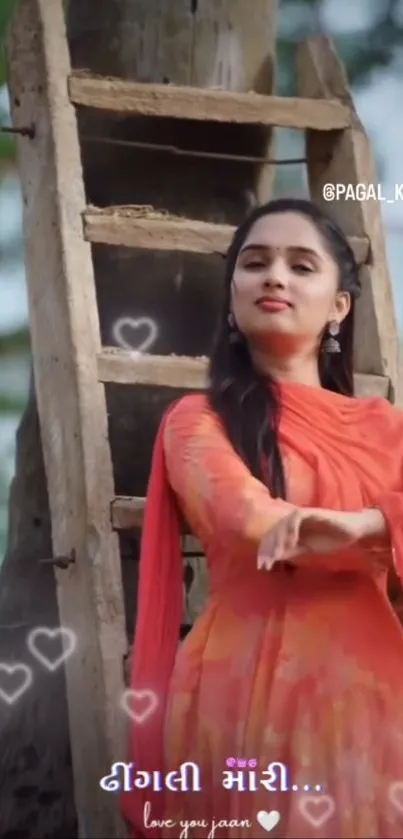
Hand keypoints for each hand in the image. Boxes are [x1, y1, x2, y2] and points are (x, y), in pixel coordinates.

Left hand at [258, 507, 388, 569]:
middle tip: (266, 563)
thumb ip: (292, 551)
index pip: (273, 538)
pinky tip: (291, 542)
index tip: (262, 566)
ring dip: (278, 539)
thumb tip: (274, 558)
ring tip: (276, 555)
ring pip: (283, 523)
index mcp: (291, 529)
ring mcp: (302, 515)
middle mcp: (293, 520)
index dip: (265, 551)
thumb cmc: (331, 539)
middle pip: (274, 530)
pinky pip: (297, 517)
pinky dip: (292, 528)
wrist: (352, 532)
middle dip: (268, 548)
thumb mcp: (307, 549)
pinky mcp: (312, 511)